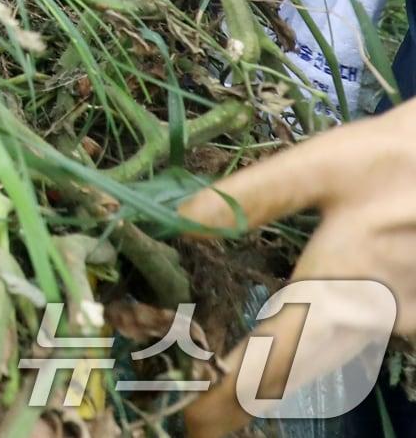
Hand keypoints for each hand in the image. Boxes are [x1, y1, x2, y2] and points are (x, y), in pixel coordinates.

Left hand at [179, 100, 415, 437]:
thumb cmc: (387, 160)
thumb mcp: (316, 166)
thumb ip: (251, 198)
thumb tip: (178, 222)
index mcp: (337, 281)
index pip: (277, 353)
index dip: (235, 393)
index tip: (194, 421)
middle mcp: (369, 316)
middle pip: (303, 371)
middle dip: (252, 395)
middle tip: (205, 417)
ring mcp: (401, 323)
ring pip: (334, 361)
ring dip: (288, 373)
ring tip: (241, 384)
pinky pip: (364, 343)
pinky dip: (327, 351)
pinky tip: (305, 344)